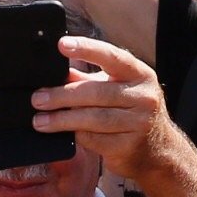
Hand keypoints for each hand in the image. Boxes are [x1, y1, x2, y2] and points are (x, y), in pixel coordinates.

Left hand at [32, 35, 172, 179]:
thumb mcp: (115, 89)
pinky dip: (76, 135)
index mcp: (140, 74)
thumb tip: (56, 71)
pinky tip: (63, 134)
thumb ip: (87, 80)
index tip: (61, 45)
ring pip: (94, 118)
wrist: (158, 150)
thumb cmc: (131, 112)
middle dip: (62, 95)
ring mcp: (139, 123)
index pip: (112, 57)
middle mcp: (144, 96)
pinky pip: (95, 139)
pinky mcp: (129, 146)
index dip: (87, 49)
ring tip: (40, 120)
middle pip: (96, 92)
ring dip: (62, 120)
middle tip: (38, 99)